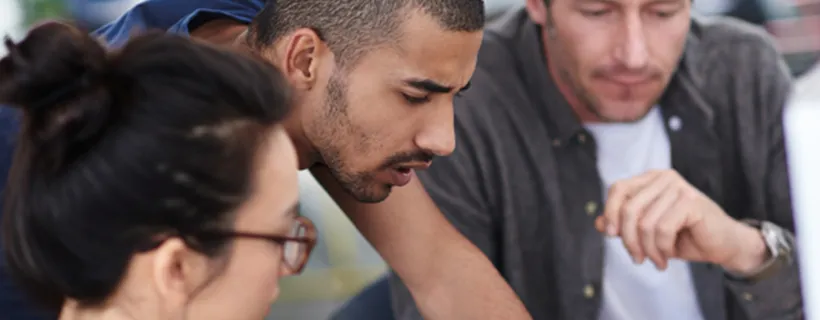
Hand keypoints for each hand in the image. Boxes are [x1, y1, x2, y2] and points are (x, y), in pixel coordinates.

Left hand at [595, 170, 768, 272]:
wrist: (724, 245)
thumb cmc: (685, 236)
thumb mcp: (648, 231)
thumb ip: (624, 224)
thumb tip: (597, 223)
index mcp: (652, 179)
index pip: (618, 189)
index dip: (609, 212)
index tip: (610, 234)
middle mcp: (664, 178)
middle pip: (629, 208)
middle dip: (629, 239)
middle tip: (637, 259)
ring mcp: (679, 187)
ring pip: (644, 223)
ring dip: (647, 249)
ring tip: (655, 260)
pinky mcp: (691, 202)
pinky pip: (662, 229)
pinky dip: (661, 249)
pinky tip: (667, 256)